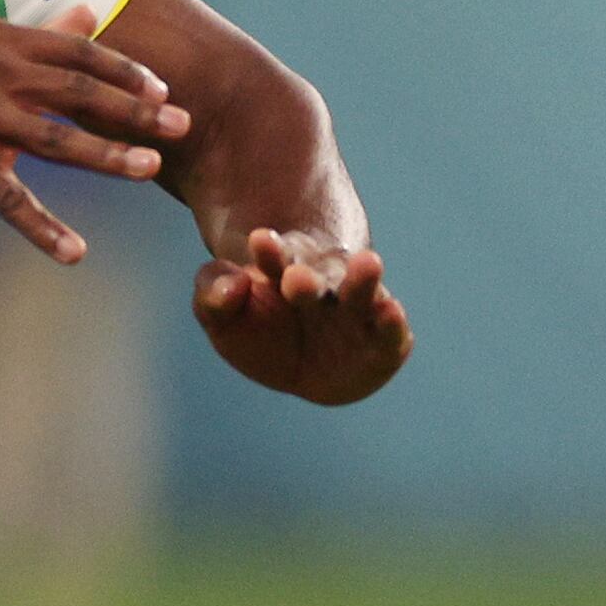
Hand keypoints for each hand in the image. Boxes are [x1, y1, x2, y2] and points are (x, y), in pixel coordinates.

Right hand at [0, 23, 186, 262]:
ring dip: (108, 158)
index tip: (163, 91)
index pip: (77, 51)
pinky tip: (73, 252)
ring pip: (55, 141)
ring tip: (150, 170)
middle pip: (77, 92)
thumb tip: (90, 13)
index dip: (125, 71)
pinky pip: (8, 199)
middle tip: (181, 127)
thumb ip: (33, 37)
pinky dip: (42, 228)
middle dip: (135, 111)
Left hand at [192, 225, 408, 402]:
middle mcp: (327, 288)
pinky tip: (391, 310)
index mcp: (286, 273)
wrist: (306, 366)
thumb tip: (234, 287)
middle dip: (309, 277)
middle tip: (296, 276)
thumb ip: (213, 294)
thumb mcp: (222, 315)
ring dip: (362, 281)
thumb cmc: (261, 332)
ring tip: (367, 263)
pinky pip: (390, 333)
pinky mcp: (385, 343)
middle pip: (320, 276)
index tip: (259, 239)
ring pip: (361, 294)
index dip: (269, 252)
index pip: (276, 259)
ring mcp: (357, 314)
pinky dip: (392, 323)